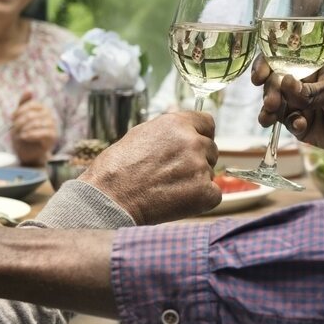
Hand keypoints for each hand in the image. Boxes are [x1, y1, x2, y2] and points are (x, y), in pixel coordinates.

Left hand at [10, 91, 58, 165]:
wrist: (27, 151)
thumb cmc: (22, 132)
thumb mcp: (20, 117)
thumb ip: (23, 103)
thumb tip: (29, 89)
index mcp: (42, 108)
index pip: (31, 104)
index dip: (20, 110)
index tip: (12, 118)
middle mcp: (49, 114)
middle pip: (32, 114)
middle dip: (20, 122)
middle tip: (14, 129)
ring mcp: (52, 125)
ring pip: (36, 123)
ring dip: (24, 129)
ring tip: (19, 135)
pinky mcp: (53, 136)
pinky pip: (42, 133)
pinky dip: (30, 135)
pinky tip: (24, 137)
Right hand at [79, 112, 221, 223]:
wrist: (110, 197)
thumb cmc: (119, 166)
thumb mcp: (142, 133)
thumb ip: (170, 129)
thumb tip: (185, 126)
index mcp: (178, 124)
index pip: (208, 123)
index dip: (201, 135)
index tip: (193, 147)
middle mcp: (193, 142)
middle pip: (211, 149)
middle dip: (197, 160)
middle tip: (172, 174)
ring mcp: (200, 167)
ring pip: (209, 173)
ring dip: (195, 181)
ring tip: (168, 188)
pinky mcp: (204, 192)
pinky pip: (214, 194)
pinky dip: (200, 200)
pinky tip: (178, 201)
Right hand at [253, 55, 323, 157]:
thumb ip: (311, 90)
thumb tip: (283, 82)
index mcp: (314, 64)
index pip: (284, 58)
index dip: (266, 65)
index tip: (259, 77)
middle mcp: (304, 82)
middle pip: (275, 83)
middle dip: (269, 92)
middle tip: (271, 103)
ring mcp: (302, 104)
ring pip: (276, 104)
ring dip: (270, 110)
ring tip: (268, 118)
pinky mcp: (303, 125)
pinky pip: (287, 123)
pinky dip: (289, 124)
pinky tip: (300, 127)